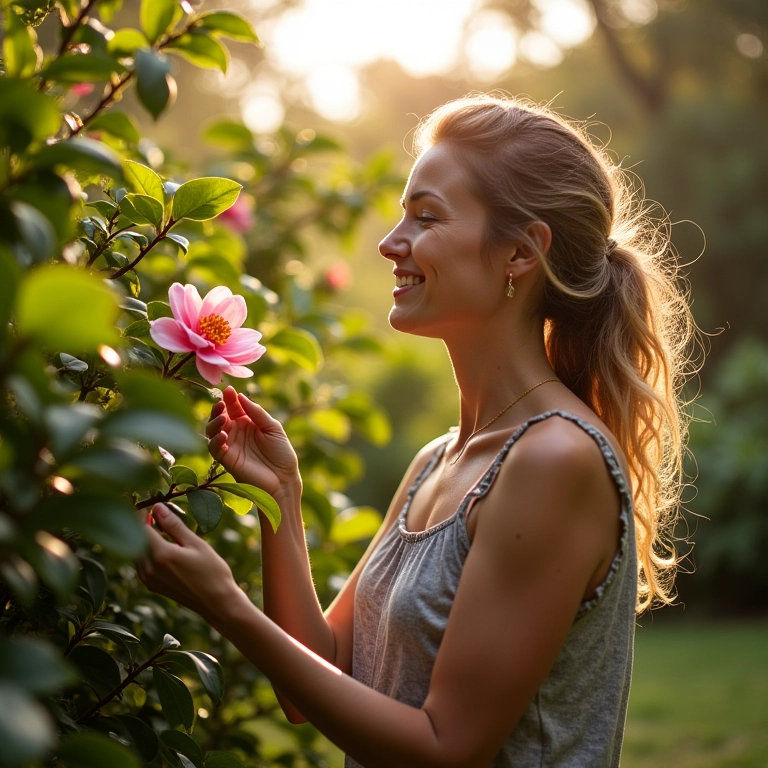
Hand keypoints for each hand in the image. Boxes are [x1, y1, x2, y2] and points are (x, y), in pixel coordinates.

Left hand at [136, 503, 239, 622]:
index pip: (141, 527)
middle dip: (141, 524)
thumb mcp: (196, 544)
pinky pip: (141, 562)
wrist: (217, 602)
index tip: (148, 501)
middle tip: (153, 510)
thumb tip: (157, 506)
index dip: (141, 512)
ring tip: (158, 525)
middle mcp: (149, 568)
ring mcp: (148, 579)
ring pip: (136, 551)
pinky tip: (161, 544)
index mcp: (161, 555)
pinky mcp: (151, 585)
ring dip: (143, 538)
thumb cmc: (212, 571)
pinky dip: (146, 550)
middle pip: (135, 539)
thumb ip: (174, 525)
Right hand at [206, 386, 298, 495]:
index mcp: (248, 422)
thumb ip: (256, 412)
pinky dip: (215, 440)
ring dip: (214, 422)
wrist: (284, 479)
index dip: (230, 398)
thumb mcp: (273, 428)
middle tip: (221, 404)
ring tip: (223, 419)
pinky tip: (224, 435)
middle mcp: (236, 432)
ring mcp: (230, 445)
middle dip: (218, 409)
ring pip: (212, 430)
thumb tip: (240, 396)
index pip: (234, 407)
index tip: (228, 389)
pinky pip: (214, 448)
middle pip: (220, 416)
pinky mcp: (226, 459)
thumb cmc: (282, 453)